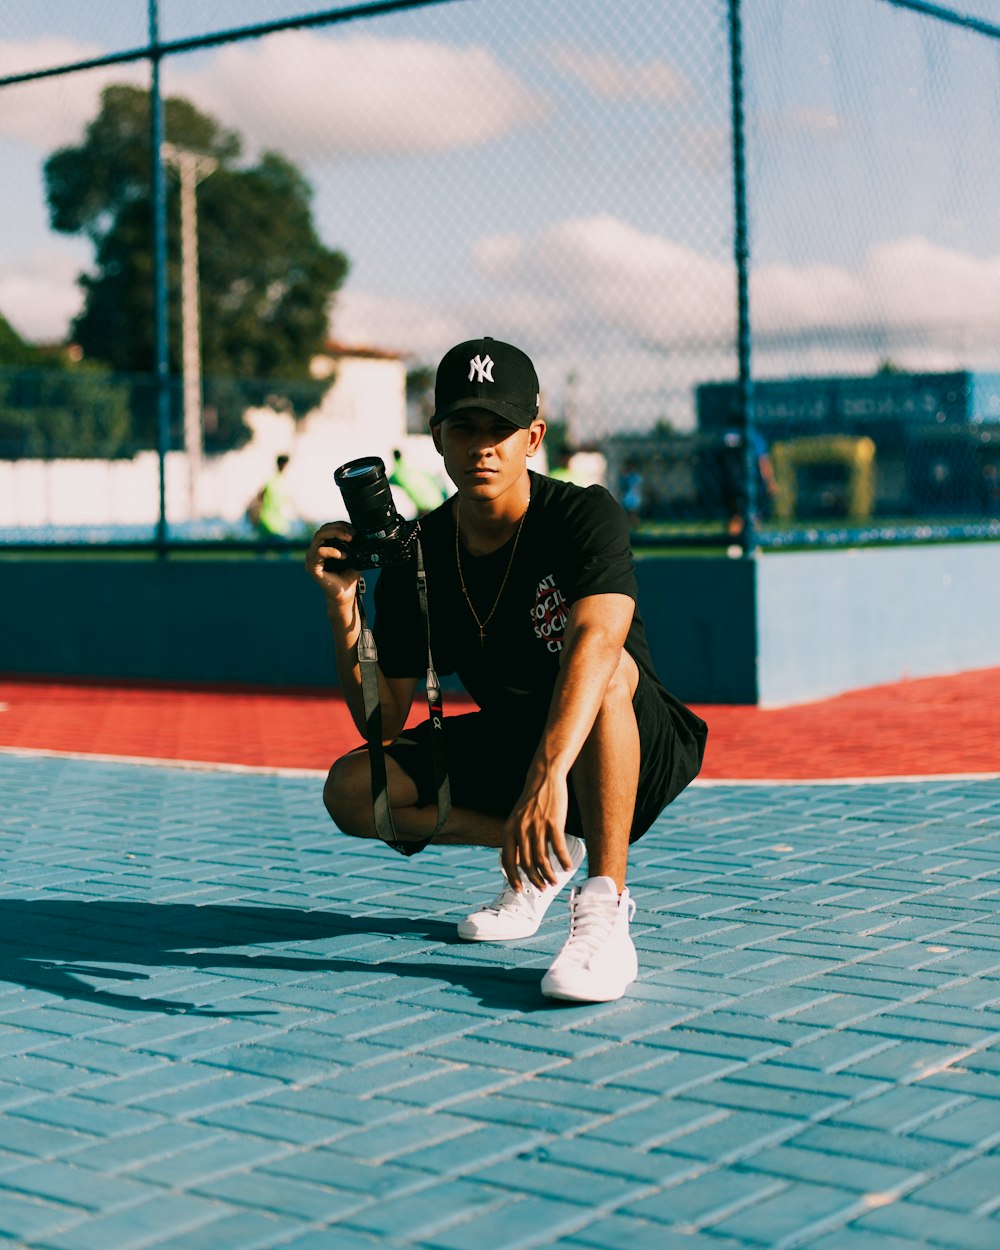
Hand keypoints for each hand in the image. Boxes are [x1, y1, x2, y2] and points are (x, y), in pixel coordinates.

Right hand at [305, 522, 360, 603]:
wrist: (345, 595)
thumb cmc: (347, 577)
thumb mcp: (354, 557)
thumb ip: (353, 545)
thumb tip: (360, 532)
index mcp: (321, 548)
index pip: (326, 529)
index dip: (339, 525)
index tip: (353, 529)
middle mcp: (314, 552)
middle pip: (322, 530)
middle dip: (339, 528)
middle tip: (352, 534)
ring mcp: (311, 559)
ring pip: (319, 536)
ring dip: (336, 535)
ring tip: (349, 540)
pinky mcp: (312, 567)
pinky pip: (320, 552)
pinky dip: (333, 551)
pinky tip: (343, 555)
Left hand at [501, 769, 573, 891]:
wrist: (544, 778)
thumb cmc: (532, 800)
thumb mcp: (517, 819)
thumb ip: (517, 838)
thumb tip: (520, 861)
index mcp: (509, 830)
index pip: (508, 861)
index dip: (513, 878)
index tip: (519, 889)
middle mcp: (521, 830)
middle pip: (527, 864)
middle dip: (535, 880)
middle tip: (542, 888)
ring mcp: (537, 826)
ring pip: (542, 859)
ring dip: (549, 874)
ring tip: (554, 881)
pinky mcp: (553, 822)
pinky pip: (558, 847)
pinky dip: (563, 860)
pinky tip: (568, 866)